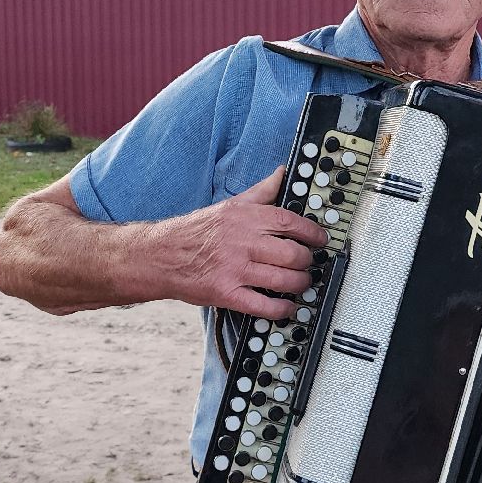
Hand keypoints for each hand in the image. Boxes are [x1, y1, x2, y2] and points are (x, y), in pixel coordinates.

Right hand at [152, 167, 326, 319]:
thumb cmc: (196, 232)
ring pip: (283, 279)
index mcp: (244, 218)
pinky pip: (264, 305)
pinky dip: (281, 308)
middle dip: (308, 261)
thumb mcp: (229, 205)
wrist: (161, 255)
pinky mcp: (226, 293)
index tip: (320, 239)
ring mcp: (234, 269)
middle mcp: (242, 242)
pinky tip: (286, 305)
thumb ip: (260, 192)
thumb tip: (280, 174)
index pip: (289, 222)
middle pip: (292, 253)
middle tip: (310, 264)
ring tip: (302, 283)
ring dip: (300, 284)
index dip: (312, 232)